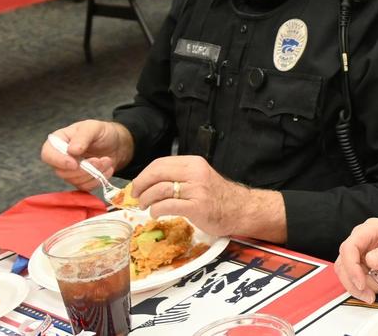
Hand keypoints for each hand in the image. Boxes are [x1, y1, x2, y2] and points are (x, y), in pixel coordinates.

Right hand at [42, 120, 131, 191]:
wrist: (116, 143)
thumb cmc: (102, 132)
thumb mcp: (94, 127)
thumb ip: (82, 136)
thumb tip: (72, 150)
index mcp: (59, 141)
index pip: (48, 155)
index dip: (59, 161)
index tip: (74, 163)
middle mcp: (61, 158)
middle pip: (62, 172)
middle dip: (84, 169)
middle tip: (99, 160)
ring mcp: (70, 171)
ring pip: (75, 181)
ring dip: (94, 173)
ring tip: (107, 160)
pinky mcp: (81, 180)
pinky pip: (85, 187)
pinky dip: (99, 179)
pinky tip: (107, 168)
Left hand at [130, 155, 247, 236]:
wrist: (241, 210)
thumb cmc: (219, 197)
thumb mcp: (200, 178)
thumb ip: (180, 176)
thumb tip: (151, 182)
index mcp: (194, 163)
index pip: (160, 163)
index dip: (144, 174)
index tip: (137, 185)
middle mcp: (195, 173)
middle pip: (157, 173)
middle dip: (140, 185)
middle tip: (135, 196)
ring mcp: (196, 190)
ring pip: (159, 189)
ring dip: (146, 199)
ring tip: (144, 206)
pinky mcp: (197, 207)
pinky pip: (167, 206)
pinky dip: (156, 210)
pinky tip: (155, 214)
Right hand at [334, 218, 377, 302]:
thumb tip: (371, 260)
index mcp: (372, 229)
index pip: (350, 246)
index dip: (352, 267)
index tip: (361, 283)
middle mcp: (363, 240)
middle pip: (345, 263)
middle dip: (358, 282)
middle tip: (373, 293)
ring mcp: (361, 254)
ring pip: (348, 275)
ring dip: (366, 287)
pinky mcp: (362, 267)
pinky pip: (356, 281)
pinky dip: (369, 288)